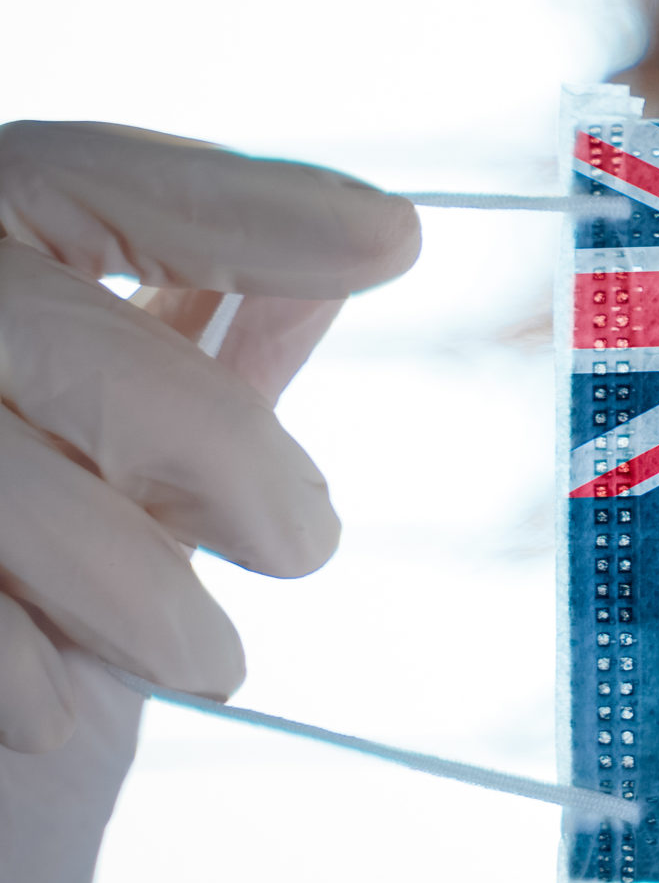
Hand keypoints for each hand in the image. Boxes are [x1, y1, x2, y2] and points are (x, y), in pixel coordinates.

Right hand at [0, 121, 415, 882]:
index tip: (398, 242)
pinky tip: (68, 709)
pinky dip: (28, 666)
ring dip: (131, 583)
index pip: (75, 173)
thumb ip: (197, 351)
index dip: (230, 203)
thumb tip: (337, 266)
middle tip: (310, 544)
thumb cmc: (27, 604)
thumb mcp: (116, 467)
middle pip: (43, 323)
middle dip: (205, 433)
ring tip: (211, 655)